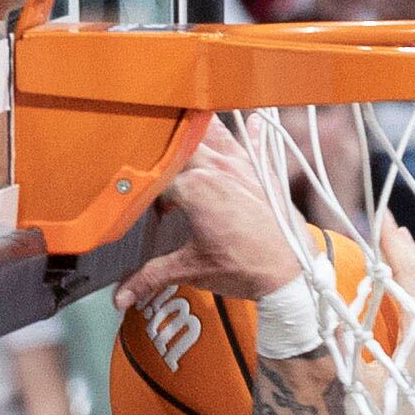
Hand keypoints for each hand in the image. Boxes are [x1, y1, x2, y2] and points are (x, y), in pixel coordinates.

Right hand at [116, 120, 306, 309]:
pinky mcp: (262, 169)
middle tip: (154, 162)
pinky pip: (253, 138)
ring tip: (183, 130)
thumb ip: (151, 277)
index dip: (145, 192)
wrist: (293, 272)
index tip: (145, 207)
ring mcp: (241, 164)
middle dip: (163, 152)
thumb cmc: (247, 268)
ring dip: (196, 131)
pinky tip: (249, 118)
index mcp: (195, 188)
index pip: (156, 178)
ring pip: (211, 131)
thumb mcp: (192, 270)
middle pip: (179, 144)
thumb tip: (121, 296)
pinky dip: (248, 129)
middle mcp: (216, 168)